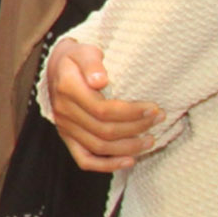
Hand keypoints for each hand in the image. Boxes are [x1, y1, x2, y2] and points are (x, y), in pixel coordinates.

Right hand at [47, 39, 162, 171]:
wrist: (59, 69)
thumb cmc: (78, 59)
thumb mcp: (85, 51)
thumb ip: (92, 63)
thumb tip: (100, 80)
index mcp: (68, 90)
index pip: (103, 110)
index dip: (132, 113)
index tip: (154, 108)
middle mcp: (64, 112)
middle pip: (104, 130)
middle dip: (136, 128)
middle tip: (159, 119)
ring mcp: (64, 128)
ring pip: (99, 147)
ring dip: (128, 147)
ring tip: (150, 140)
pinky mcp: (67, 138)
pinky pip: (85, 160)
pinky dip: (107, 165)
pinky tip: (129, 162)